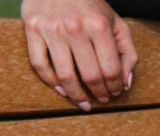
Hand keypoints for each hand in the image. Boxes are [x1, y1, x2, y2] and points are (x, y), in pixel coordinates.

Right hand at [21, 0, 137, 110]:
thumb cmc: (92, 7)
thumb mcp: (117, 24)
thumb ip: (127, 53)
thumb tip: (125, 83)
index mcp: (99, 26)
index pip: (110, 69)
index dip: (115, 86)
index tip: (115, 92)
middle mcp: (75, 27)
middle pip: (90, 75)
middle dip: (99, 93)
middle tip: (102, 99)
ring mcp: (51, 28)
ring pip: (65, 75)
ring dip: (77, 95)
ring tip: (84, 102)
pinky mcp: (31, 28)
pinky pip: (39, 64)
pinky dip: (51, 82)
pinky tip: (62, 90)